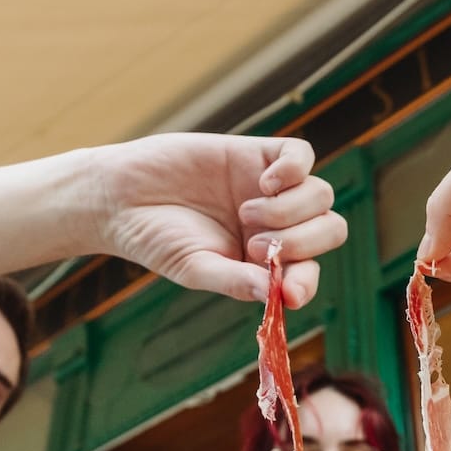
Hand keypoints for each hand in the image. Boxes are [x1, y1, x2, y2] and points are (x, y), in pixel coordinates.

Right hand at [90, 134, 344, 307]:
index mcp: (268, 260)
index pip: (308, 271)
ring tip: (245, 214)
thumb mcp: (196, 268)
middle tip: (255, 245)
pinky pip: (302, 154)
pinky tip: (264, 183)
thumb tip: (278, 297)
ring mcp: (273, 189)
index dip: (307, 282)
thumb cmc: (156, 240)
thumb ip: (237, 281)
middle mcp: (279, 224)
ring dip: (290, 210)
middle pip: (329, 229)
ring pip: (321, 195)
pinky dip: (294, 169)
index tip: (290, 293)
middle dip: (301, 242)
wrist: (120, 196)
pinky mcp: (259, 154)